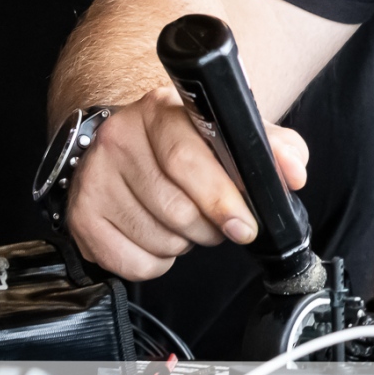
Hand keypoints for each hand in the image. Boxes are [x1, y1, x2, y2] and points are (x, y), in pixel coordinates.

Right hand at [67, 85, 308, 279]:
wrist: (127, 142)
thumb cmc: (186, 141)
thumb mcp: (230, 132)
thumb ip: (273, 147)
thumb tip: (293, 172)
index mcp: (160, 111)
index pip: (188, 159)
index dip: (222, 197)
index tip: (245, 224)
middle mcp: (119, 138)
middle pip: (175, 206)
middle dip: (210, 227)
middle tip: (222, 224)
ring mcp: (94, 178)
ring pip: (157, 237)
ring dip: (185, 242)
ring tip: (185, 221)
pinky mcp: (80, 216)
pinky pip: (131, 263)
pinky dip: (156, 262)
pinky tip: (158, 234)